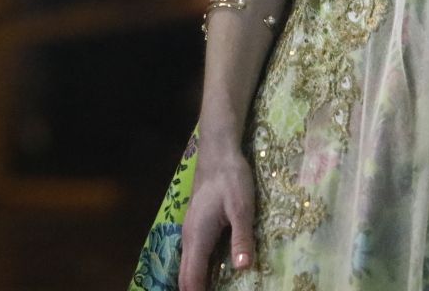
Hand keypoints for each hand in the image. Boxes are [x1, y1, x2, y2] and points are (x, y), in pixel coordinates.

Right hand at [178, 138, 255, 290]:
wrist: (218, 151)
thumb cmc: (231, 178)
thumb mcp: (241, 207)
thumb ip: (242, 237)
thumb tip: (243, 267)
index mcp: (198, 237)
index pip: (192, 278)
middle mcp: (190, 237)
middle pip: (185, 276)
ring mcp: (191, 231)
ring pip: (188, 267)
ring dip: (197, 284)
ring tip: (212, 290)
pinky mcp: (197, 227)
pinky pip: (194, 257)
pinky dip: (200, 272)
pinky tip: (213, 276)